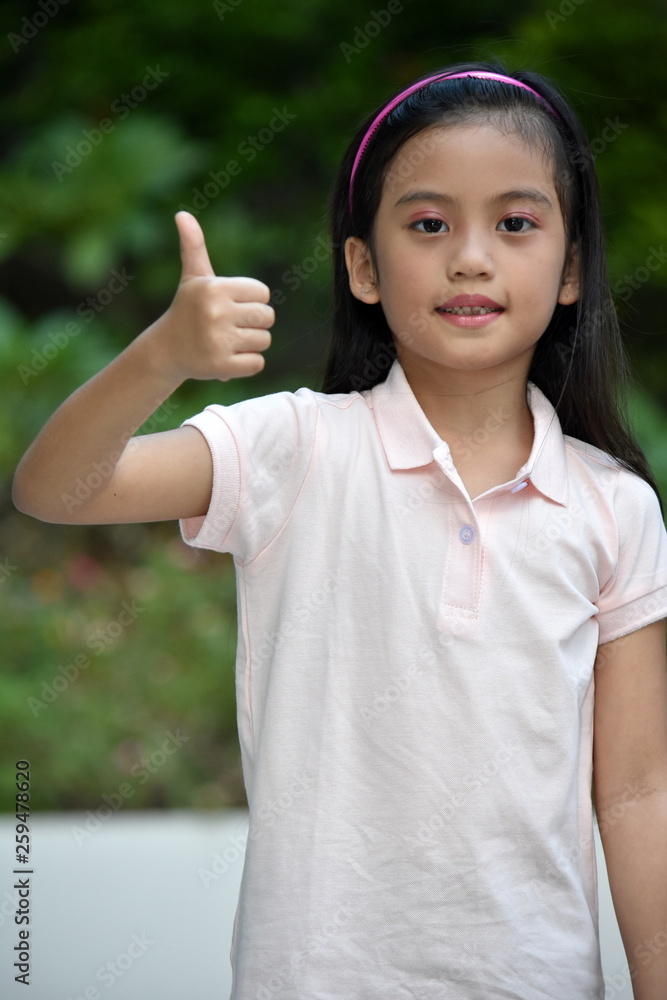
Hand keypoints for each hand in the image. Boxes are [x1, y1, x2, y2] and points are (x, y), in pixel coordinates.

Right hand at [148, 211, 273, 381]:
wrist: (165, 350)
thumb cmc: (186, 309)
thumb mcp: (192, 277)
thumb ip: (194, 246)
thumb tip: (182, 214)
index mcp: (214, 288)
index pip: (263, 293)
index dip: (252, 300)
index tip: (231, 305)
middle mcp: (216, 313)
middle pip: (267, 317)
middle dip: (254, 322)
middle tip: (231, 326)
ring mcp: (218, 341)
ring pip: (264, 340)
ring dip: (251, 343)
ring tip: (228, 341)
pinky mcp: (221, 367)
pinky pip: (257, 363)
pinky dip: (247, 363)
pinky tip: (228, 358)